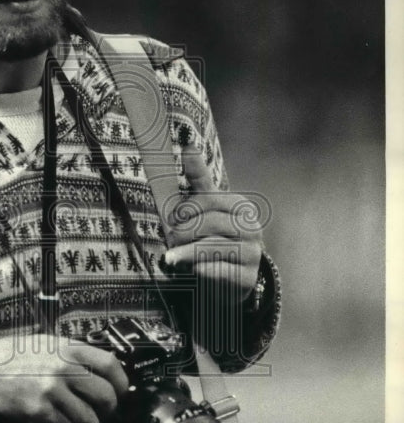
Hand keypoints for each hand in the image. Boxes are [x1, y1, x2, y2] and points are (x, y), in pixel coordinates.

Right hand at [0, 335, 129, 422]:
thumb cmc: (16, 356)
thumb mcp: (48, 344)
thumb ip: (74, 355)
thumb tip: (101, 374)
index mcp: (68, 348)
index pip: (110, 364)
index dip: (122, 382)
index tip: (123, 394)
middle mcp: (63, 367)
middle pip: (105, 395)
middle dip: (112, 412)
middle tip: (109, 419)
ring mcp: (51, 389)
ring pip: (89, 418)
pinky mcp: (39, 411)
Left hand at [160, 148, 262, 303]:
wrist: (228, 277)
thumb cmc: (212, 237)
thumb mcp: (206, 208)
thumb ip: (198, 179)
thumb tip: (188, 144)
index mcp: (241, 207)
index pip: (206, 201)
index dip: (184, 210)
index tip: (172, 220)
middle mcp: (252, 228)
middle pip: (208, 224)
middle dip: (183, 233)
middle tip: (170, 241)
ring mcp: (252, 254)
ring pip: (211, 248)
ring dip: (185, 253)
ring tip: (171, 258)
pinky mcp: (246, 278)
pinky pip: (218, 271)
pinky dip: (200, 269)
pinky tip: (190, 270)